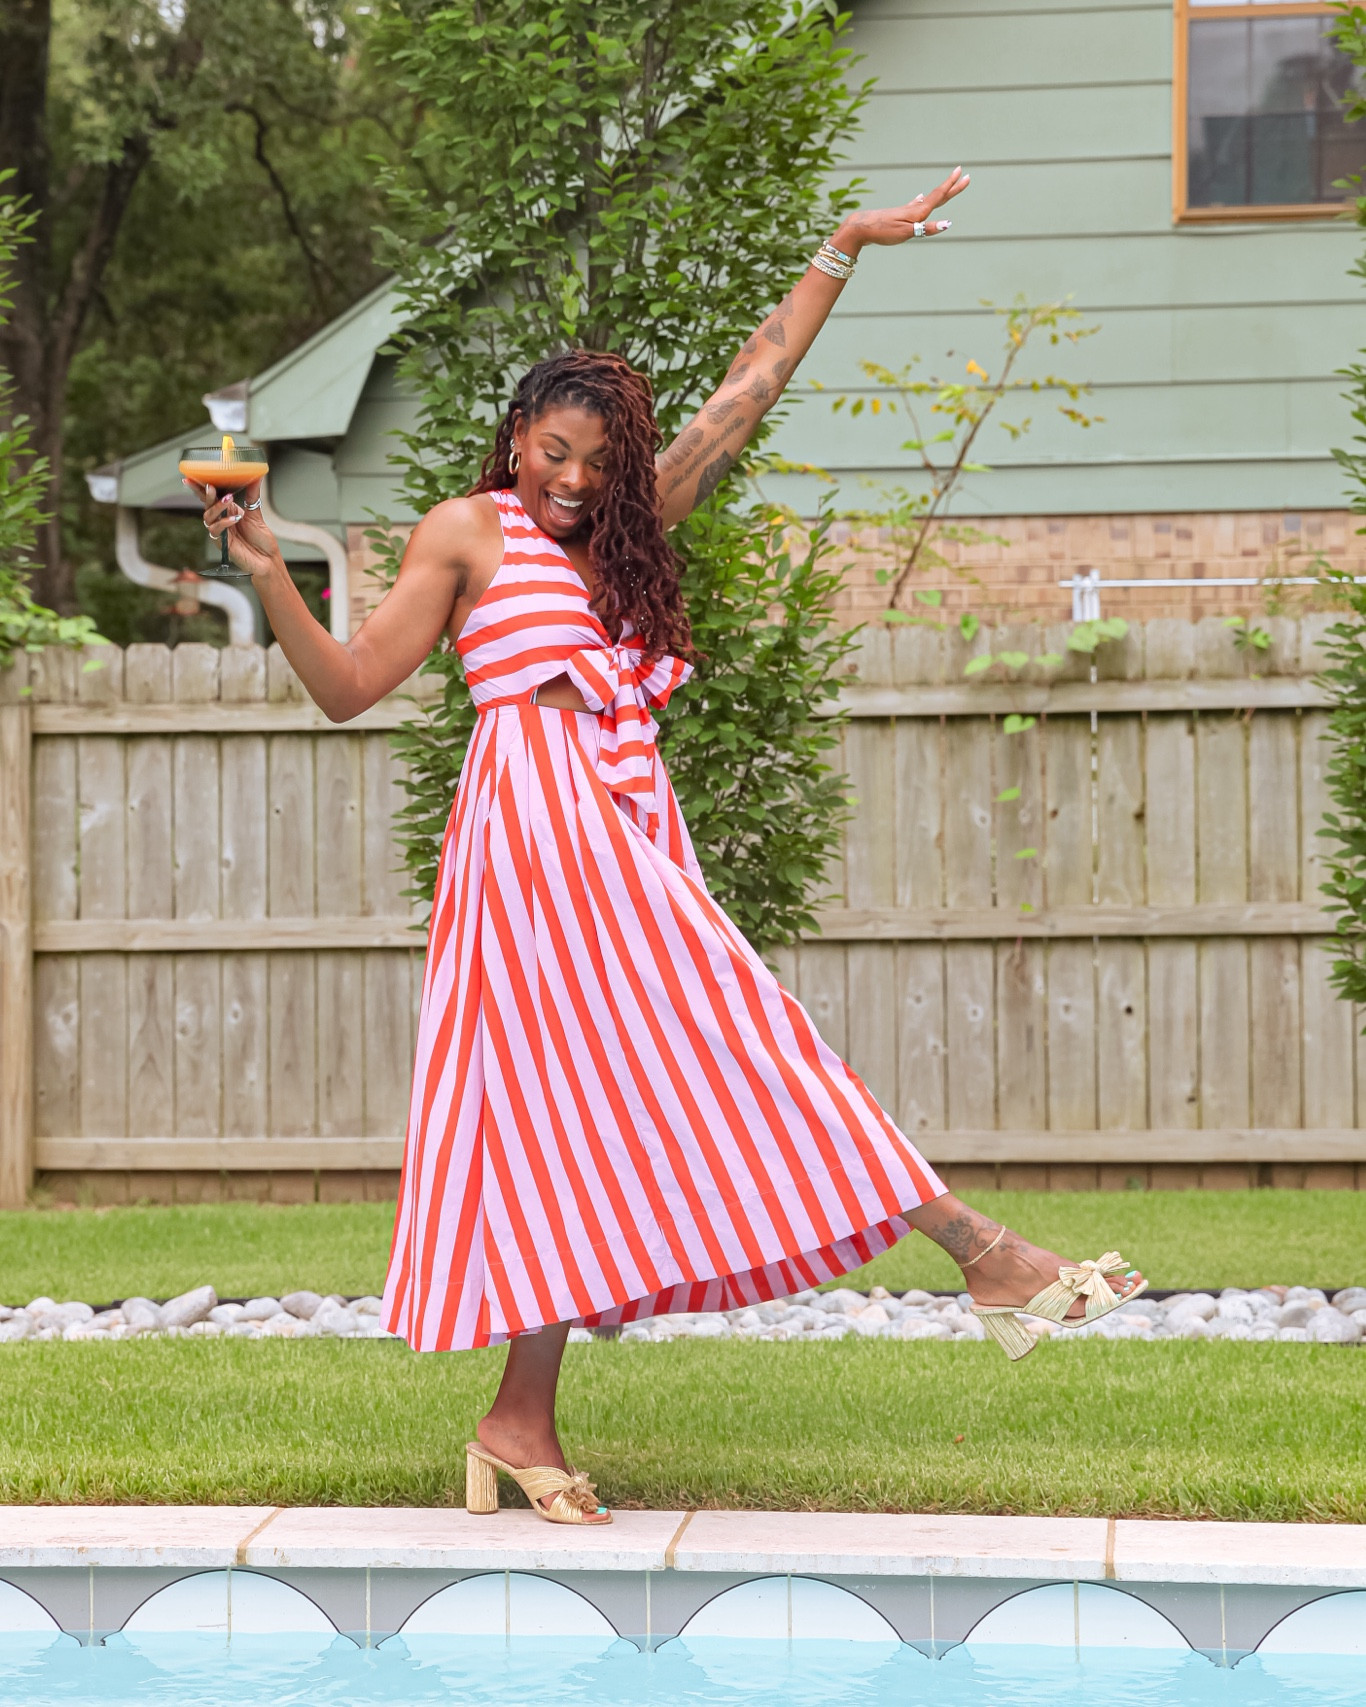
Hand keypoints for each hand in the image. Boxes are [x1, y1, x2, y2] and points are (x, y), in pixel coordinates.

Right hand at [185, 477, 282, 579]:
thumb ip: (253, 495)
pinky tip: (234, 519)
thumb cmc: (261, 539)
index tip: (190, 478)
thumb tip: (256, 476)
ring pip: (209, 517)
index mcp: (226, 511)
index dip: (199, 488)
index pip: (210, 498)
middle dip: (206, 495)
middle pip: (207, 505)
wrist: (267, 559)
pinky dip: (223, 522)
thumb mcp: (256, 513)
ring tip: (228, 500)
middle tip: (211, 486)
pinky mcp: (221, 543)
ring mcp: (220, 532)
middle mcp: (220, 520)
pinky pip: (216, 531)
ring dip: (217, 507)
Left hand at [832, 167, 970, 254]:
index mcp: (918, 212)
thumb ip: (927, 228)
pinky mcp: (898, 215)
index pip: (939, 196)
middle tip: (965, 177)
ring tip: (949, 186)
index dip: (952, 186)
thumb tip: (948, 223)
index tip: (962, 173)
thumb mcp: (906, 233)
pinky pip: (914, 205)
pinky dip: (920, 201)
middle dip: (952, 188)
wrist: (860, 228)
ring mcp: (906, 211)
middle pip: (937, 197)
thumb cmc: (883, 231)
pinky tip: (919, 198)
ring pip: (927, 200)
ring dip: (940, 193)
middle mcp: (914, 208)